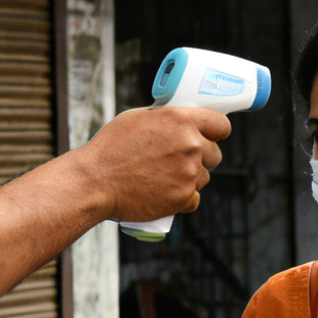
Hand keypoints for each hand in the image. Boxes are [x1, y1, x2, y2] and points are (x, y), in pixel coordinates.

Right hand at [76, 104, 230, 224]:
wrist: (95, 182)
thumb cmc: (111, 148)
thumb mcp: (138, 118)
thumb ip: (166, 119)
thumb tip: (180, 120)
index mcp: (181, 120)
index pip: (221, 125)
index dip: (216, 131)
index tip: (210, 136)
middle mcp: (191, 145)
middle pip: (215, 153)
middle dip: (202, 156)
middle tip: (180, 159)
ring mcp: (189, 173)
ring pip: (204, 177)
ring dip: (190, 178)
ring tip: (163, 177)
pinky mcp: (184, 198)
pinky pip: (194, 199)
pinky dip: (182, 199)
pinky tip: (163, 193)